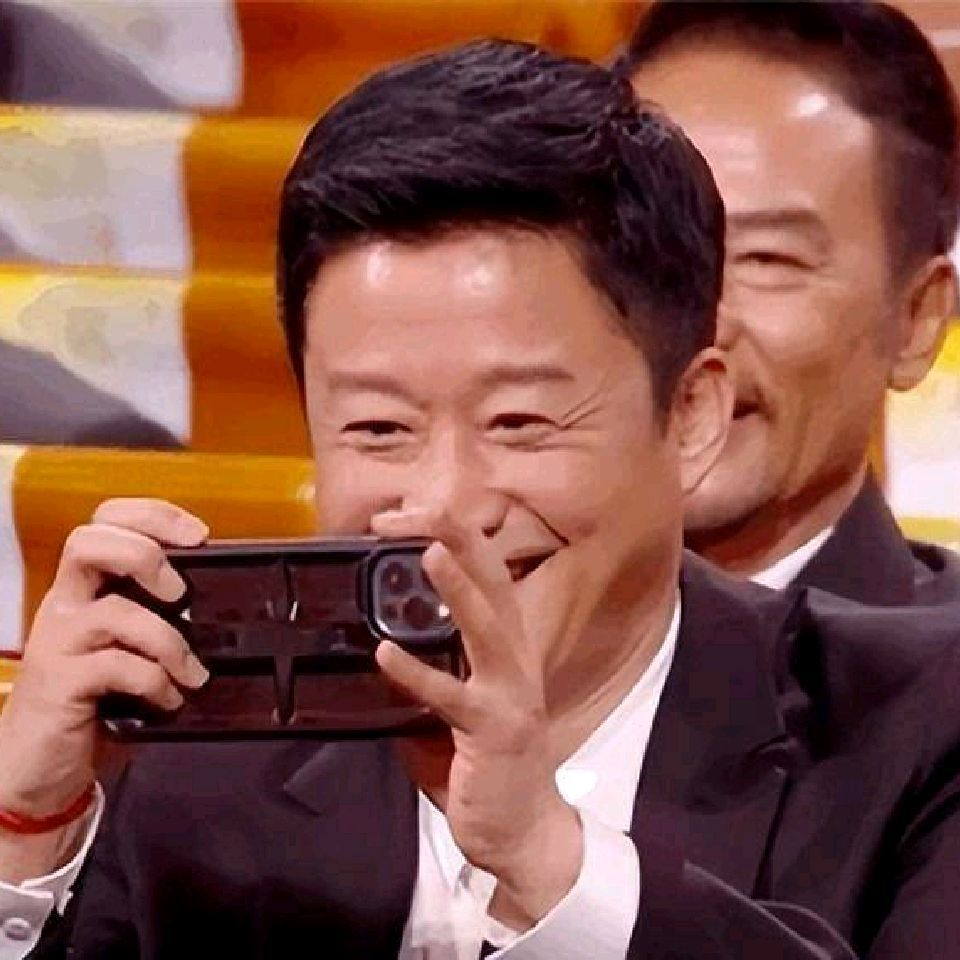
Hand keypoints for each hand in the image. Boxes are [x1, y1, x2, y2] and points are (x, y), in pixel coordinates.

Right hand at [0, 498, 208, 876]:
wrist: (40, 767)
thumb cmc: (97, 699)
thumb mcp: (130, 647)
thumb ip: (160, 617)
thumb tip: (225, 602)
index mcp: (86, 587)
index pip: (105, 521)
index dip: (152, 514)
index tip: (198, 534)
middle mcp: (66, 604)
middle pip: (89, 542)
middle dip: (144, 555)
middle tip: (180, 592)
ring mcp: (60, 643)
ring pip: (114, 611)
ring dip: (168, 641)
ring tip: (193, 673)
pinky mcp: (60, 684)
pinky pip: (117, 668)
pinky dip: (155, 683)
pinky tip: (170, 701)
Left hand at [371, 508, 582, 929]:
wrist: (526, 835)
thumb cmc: (490, 768)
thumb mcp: (461, 710)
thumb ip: (431, 677)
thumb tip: (382, 653)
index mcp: (507, 651)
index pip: (490, 581)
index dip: (462, 540)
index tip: (421, 510)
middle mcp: (516, 662)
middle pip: (495, 586)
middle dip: (464, 541)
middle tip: (426, 505)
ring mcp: (510, 695)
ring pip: (486, 629)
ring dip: (460, 588)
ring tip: (429, 550)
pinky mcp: (495, 732)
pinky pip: (452, 698)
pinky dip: (419, 675)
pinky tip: (385, 653)